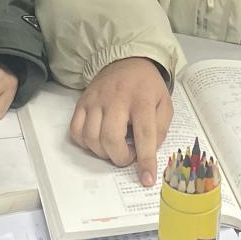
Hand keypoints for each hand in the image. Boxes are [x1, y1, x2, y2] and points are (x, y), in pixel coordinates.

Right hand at [69, 57, 172, 187]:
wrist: (126, 60)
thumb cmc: (147, 87)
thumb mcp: (164, 103)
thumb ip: (161, 128)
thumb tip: (148, 152)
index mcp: (142, 99)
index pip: (144, 133)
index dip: (146, 159)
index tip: (147, 179)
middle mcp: (116, 98)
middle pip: (111, 137)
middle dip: (120, 157)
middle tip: (129, 156)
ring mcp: (95, 100)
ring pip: (91, 137)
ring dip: (103, 152)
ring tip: (115, 147)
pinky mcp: (82, 102)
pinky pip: (76, 130)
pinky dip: (85, 143)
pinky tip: (98, 140)